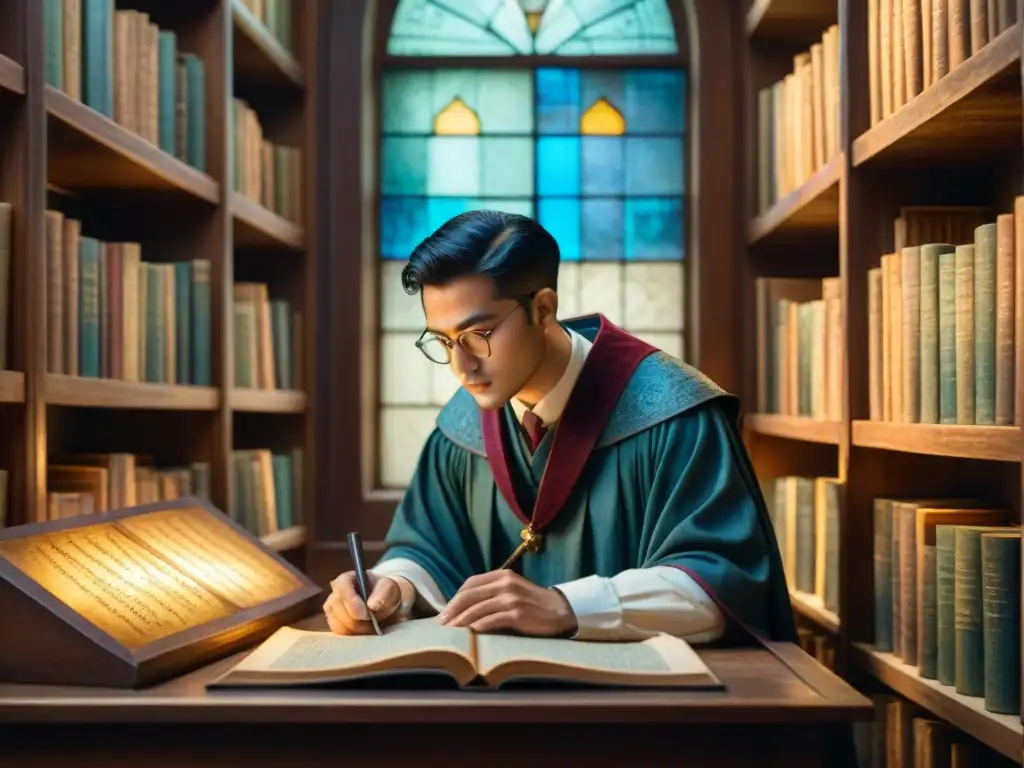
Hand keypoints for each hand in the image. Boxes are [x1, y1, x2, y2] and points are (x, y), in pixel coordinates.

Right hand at [322, 572, 402, 634]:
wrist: (383, 604)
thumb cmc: (384, 592)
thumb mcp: (389, 588)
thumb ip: (382, 594)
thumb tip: (372, 605)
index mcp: (346, 579)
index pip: (342, 588)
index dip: (352, 602)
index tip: (366, 614)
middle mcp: (334, 593)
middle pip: (339, 610)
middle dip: (357, 620)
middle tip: (372, 620)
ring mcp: (331, 609)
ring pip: (338, 624)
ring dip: (356, 629)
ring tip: (369, 625)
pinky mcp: (333, 623)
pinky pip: (339, 633)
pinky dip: (353, 635)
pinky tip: (363, 630)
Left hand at [436, 570, 576, 636]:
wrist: (562, 612)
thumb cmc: (534, 605)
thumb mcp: (513, 592)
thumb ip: (493, 594)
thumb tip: (465, 609)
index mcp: (502, 575)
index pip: (471, 583)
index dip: (455, 598)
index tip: (445, 612)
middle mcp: (505, 583)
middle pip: (469, 595)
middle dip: (452, 610)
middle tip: (440, 624)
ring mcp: (512, 598)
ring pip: (477, 609)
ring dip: (460, 622)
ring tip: (450, 633)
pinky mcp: (518, 613)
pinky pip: (491, 620)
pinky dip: (477, 627)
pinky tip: (469, 635)